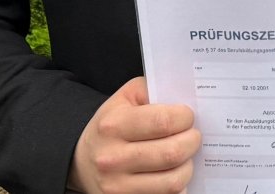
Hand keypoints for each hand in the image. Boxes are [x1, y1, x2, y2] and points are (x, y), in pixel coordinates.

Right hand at [67, 77, 200, 193]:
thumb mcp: (124, 99)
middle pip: (173, 153)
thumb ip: (152, 89)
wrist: (81, 160)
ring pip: (173, 180)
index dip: (185, 118)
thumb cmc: (111, 125)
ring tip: (184, 156)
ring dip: (187, 166)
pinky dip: (177, 186)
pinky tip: (172, 173)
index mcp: (113, 126)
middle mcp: (112, 158)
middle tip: (192, 136)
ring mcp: (117, 186)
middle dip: (192, 142)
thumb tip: (184, 93)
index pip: (164, 122)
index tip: (187, 117)